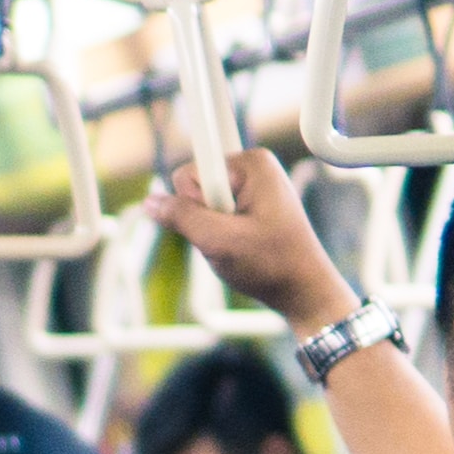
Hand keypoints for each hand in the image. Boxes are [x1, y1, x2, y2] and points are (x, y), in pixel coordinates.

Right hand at [151, 147, 366, 335]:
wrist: (304, 290)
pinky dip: (219, 235)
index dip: (196, 206)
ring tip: (240, 247)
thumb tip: (150, 202)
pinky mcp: (248, 204)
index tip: (225, 223)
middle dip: (204, 220)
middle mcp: (251, 168)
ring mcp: (251, 186)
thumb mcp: (220, 242)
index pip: (189, 174)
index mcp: (252, 164)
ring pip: (201, 206)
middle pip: (193, 189)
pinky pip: (213, 215)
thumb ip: (181, 217)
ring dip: (211, 231)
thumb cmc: (274, 264)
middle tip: (233, 241)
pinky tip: (240, 247)